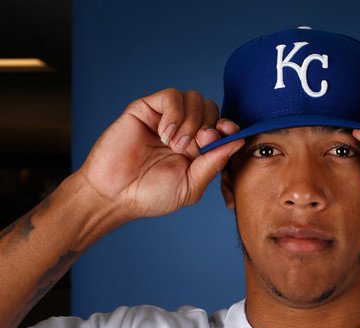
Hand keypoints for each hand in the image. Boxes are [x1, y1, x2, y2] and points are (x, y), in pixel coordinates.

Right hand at [76, 88, 243, 220]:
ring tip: (176, 145)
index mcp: (198, 148)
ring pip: (194, 98)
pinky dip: (174, 113)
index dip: (228, 126)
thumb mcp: (191, 185)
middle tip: (197, 146)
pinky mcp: (146, 109)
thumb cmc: (151, 195)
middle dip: (209, 125)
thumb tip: (239, 140)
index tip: (227, 132)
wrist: (115, 195)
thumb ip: (214, 163)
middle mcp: (184, 129)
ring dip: (191, 121)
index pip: (221, 125)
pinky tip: (165, 134)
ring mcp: (165, 118)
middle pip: (211, 107)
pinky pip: (171, 96)